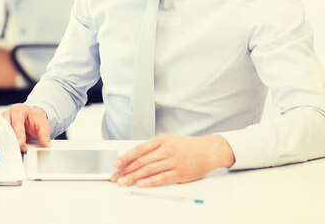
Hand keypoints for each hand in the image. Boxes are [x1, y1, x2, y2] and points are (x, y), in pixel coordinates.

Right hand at [3, 104, 50, 151]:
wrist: (33, 116)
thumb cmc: (35, 118)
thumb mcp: (43, 125)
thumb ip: (44, 135)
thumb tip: (46, 146)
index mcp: (18, 110)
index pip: (16, 123)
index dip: (19, 135)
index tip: (21, 144)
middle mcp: (8, 114)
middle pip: (5, 127)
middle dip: (11, 139)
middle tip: (17, 149)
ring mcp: (3, 122)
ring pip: (1, 132)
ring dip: (6, 141)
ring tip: (13, 150)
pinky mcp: (1, 129)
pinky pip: (1, 136)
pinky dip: (5, 143)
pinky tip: (9, 149)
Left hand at [112, 133, 234, 186]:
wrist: (208, 150)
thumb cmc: (187, 146)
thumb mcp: (168, 140)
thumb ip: (153, 148)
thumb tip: (134, 158)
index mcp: (161, 140)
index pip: (139, 149)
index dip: (126, 157)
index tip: (116, 164)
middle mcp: (166, 149)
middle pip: (142, 161)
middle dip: (127, 169)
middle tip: (116, 176)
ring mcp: (173, 161)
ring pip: (149, 170)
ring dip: (134, 177)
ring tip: (124, 182)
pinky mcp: (180, 173)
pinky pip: (162, 178)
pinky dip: (150, 182)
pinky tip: (141, 184)